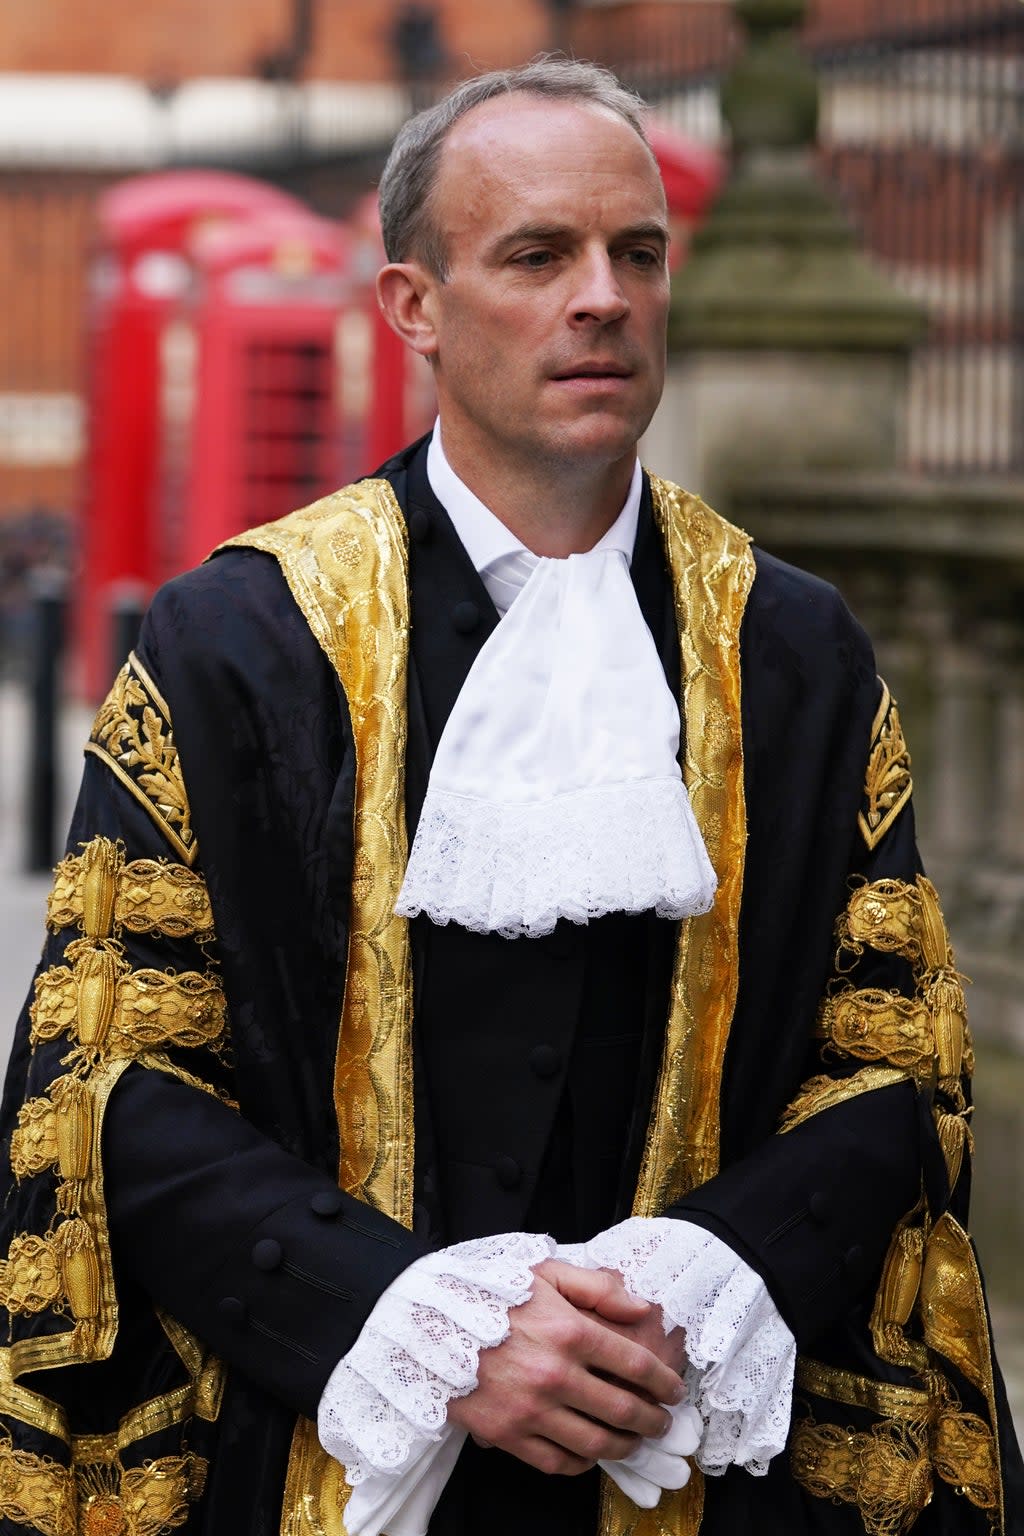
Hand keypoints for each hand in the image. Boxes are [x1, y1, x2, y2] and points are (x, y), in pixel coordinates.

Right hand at [447, 1259, 684, 1476]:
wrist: (425, 1321)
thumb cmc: (488, 1292)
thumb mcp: (543, 1270)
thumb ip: (596, 1287)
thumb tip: (640, 1308)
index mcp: (569, 1330)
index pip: (634, 1365)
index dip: (663, 1382)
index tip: (674, 1391)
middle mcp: (556, 1374)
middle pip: (623, 1410)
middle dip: (652, 1421)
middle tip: (662, 1424)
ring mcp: (530, 1409)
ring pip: (595, 1443)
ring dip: (624, 1447)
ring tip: (633, 1442)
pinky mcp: (506, 1434)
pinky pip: (556, 1462)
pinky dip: (581, 1464)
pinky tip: (589, 1453)